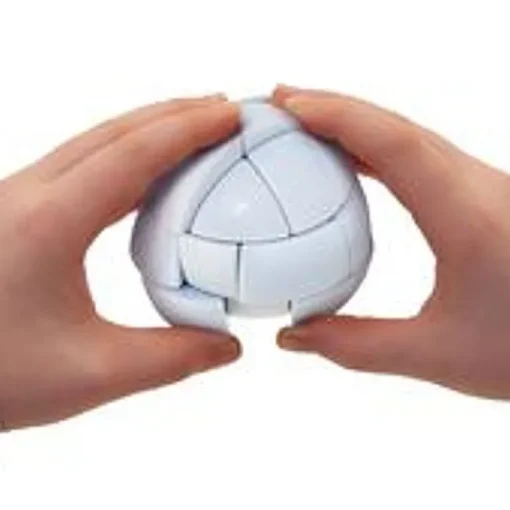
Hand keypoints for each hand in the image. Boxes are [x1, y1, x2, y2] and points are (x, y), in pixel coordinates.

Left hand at [0, 95, 240, 429]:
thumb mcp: (90, 374)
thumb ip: (170, 359)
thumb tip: (227, 346)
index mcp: (49, 223)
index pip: (134, 155)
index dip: (190, 130)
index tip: (231, 117)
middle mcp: (29, 195)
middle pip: (115, 132)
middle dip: (177, 115)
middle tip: (226, 112)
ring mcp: (18, 197)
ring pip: (96, 141)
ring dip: (151, 128)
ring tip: (197, 128)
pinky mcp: (18, 209)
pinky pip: (83, 164)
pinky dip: (127, 155)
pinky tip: (150, 172)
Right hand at [274, 85, 509, 398]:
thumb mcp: (440, 356)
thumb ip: (359, 347)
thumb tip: (294, 335)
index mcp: (470, 219)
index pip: (398, 147)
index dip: (340, 118)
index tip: (289, 107)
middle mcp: (479, 187)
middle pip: (398, 126)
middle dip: (334, 107)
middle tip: (278, 103)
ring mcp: (481, 185)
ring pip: (409, 135)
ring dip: (354, 121)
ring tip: (302, 121)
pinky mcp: (479, 193)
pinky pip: (418, 155)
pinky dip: (374, 146)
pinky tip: (348, 158)